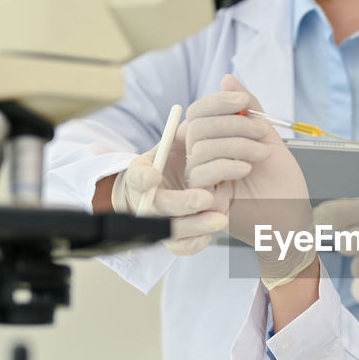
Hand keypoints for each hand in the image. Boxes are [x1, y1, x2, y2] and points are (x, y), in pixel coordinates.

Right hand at [109, 124, 224, 255]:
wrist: (162, 188)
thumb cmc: (172, 160)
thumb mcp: (175, 140)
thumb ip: (187, 129)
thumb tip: (202, 112)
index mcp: (144, 173)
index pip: (137, 176)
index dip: (143, 177)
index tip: (153, 175)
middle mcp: (148, 200)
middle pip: (159, 207)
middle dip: (181, 203)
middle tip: (205, 198)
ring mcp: (160, 221)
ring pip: (171, 232)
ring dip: (195, 226)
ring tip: (221, 219)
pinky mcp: (173, 239)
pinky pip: (180, 247)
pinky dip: (194, 243)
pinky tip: (211, 234)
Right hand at [183, 74, 314, 287]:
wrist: (292, 221)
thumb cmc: (282, 185)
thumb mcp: (269, 139)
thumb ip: (249, 111)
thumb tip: (228, 79)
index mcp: (217, 142)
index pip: (200, 113)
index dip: (218, 101)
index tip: (244, 101)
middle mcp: (204, 160)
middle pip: (196, 127)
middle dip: (231, 122)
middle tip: (262, 132)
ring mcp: (202, 180)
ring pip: (199, 147)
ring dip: (236, 143)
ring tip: (262, 153)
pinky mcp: (204, 200)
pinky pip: (201, 172)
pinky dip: (226, 163)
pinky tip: (247, 168)